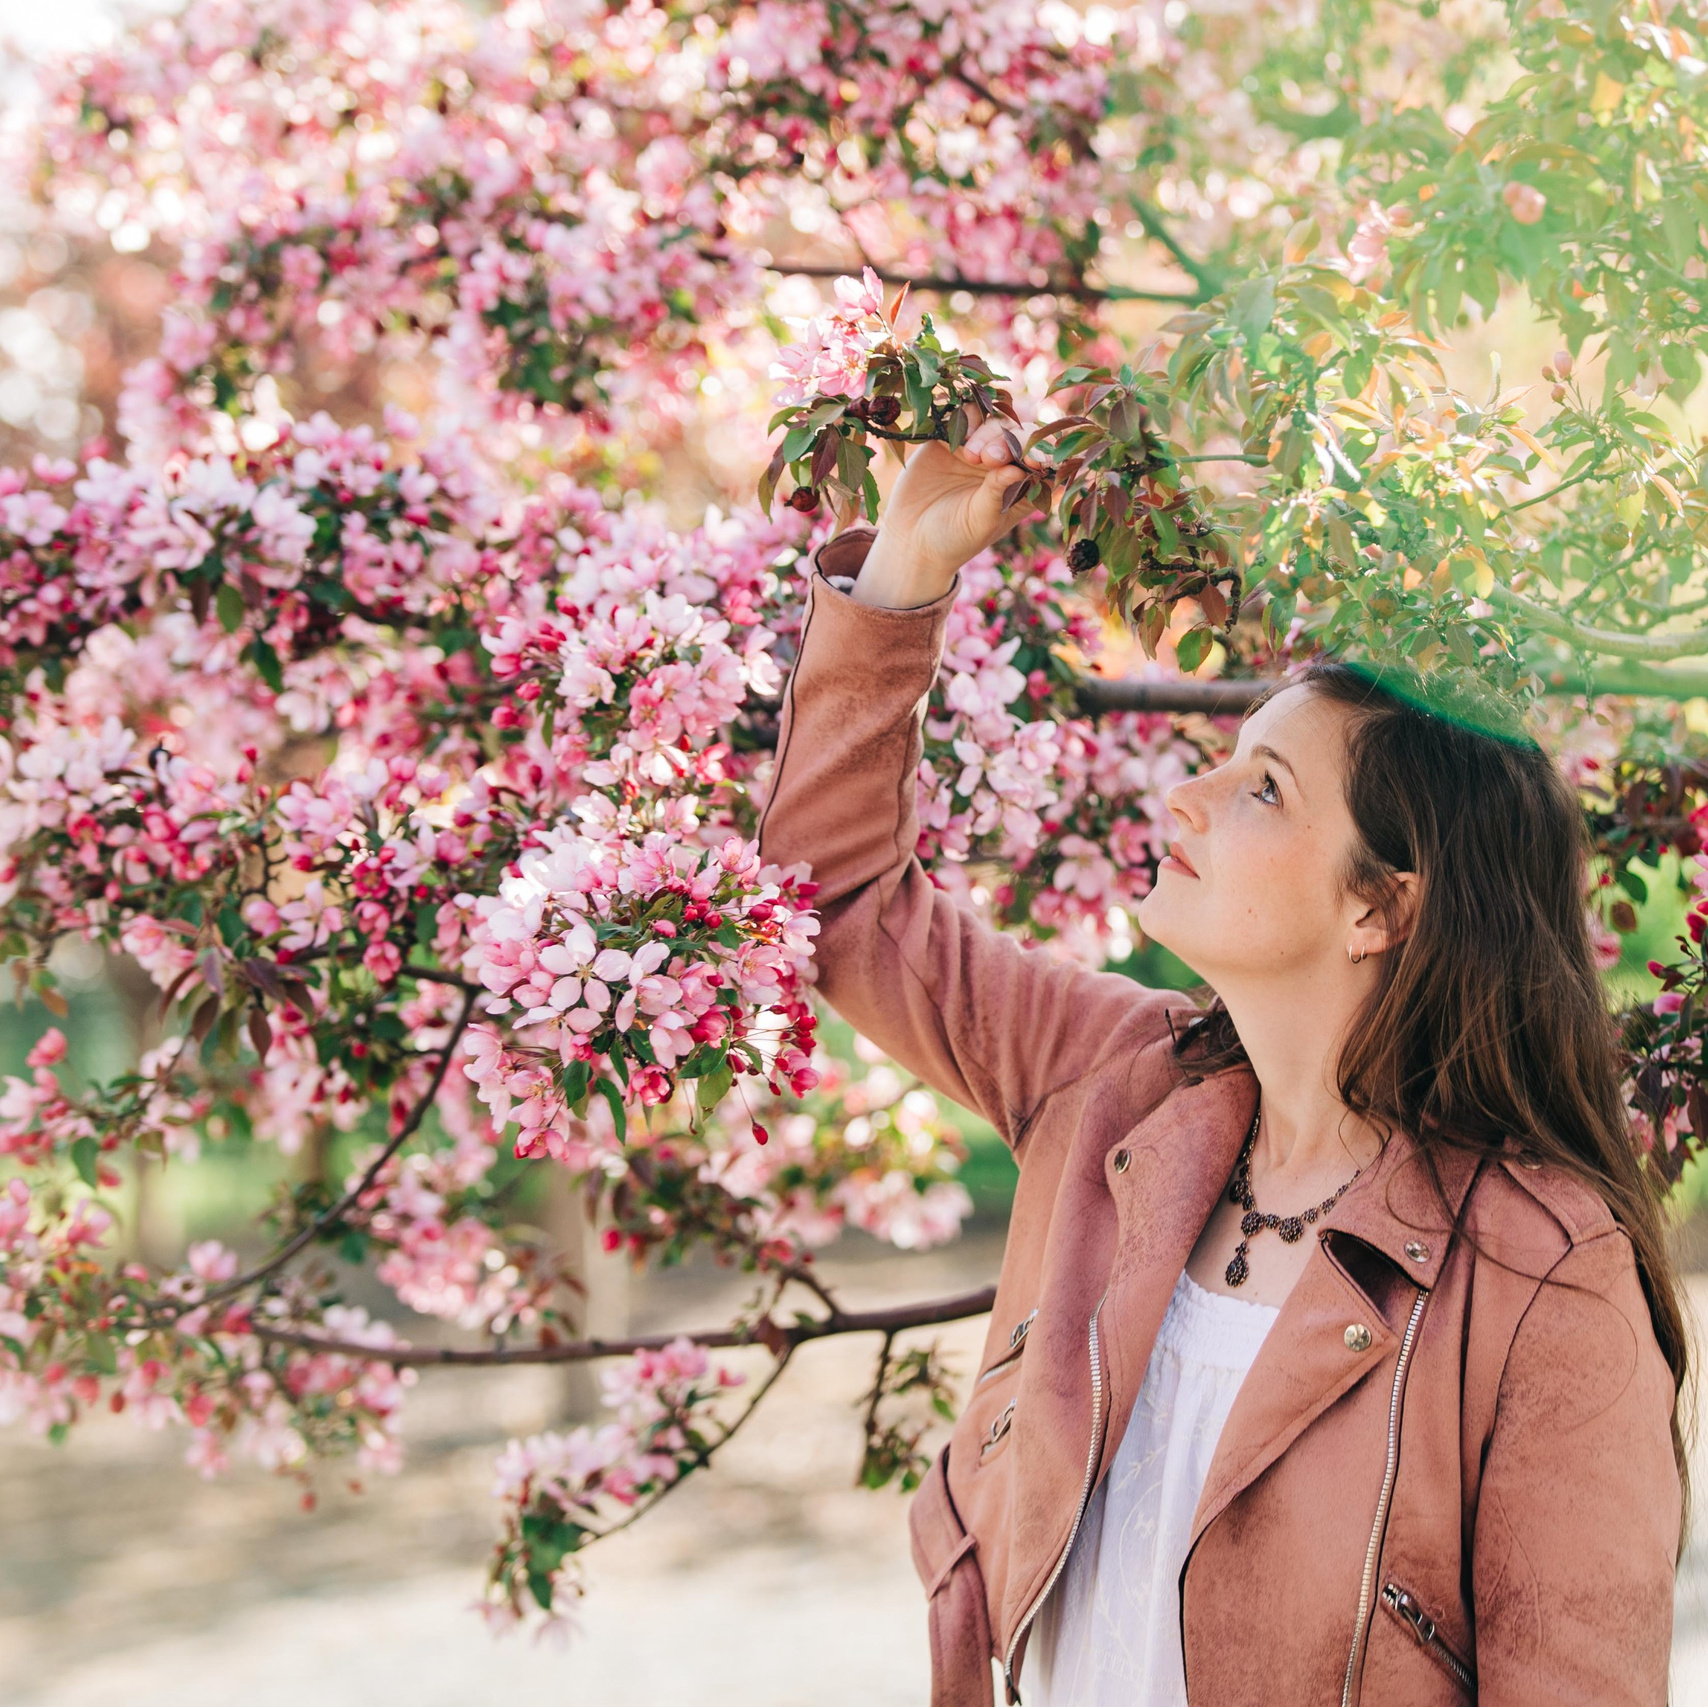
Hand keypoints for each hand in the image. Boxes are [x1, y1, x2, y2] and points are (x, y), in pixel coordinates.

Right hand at [852, 404, 1046, 609]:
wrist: (912, 538)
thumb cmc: (955, 538)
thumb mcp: (981, 521)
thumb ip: (998, 493)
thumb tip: (1019, 467)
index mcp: (1023, 486)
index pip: (1043, 461)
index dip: (1042, 454)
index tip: (1033, 460)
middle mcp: (1005, 463)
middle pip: (1020, 436)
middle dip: (1010, 441)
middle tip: (991, 459)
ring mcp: (979, 448)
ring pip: (995, 422)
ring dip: (988, 432)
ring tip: (970, 456)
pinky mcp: (952, 438)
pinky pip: (965, 415)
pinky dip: (967, 418)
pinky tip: (959, 438)